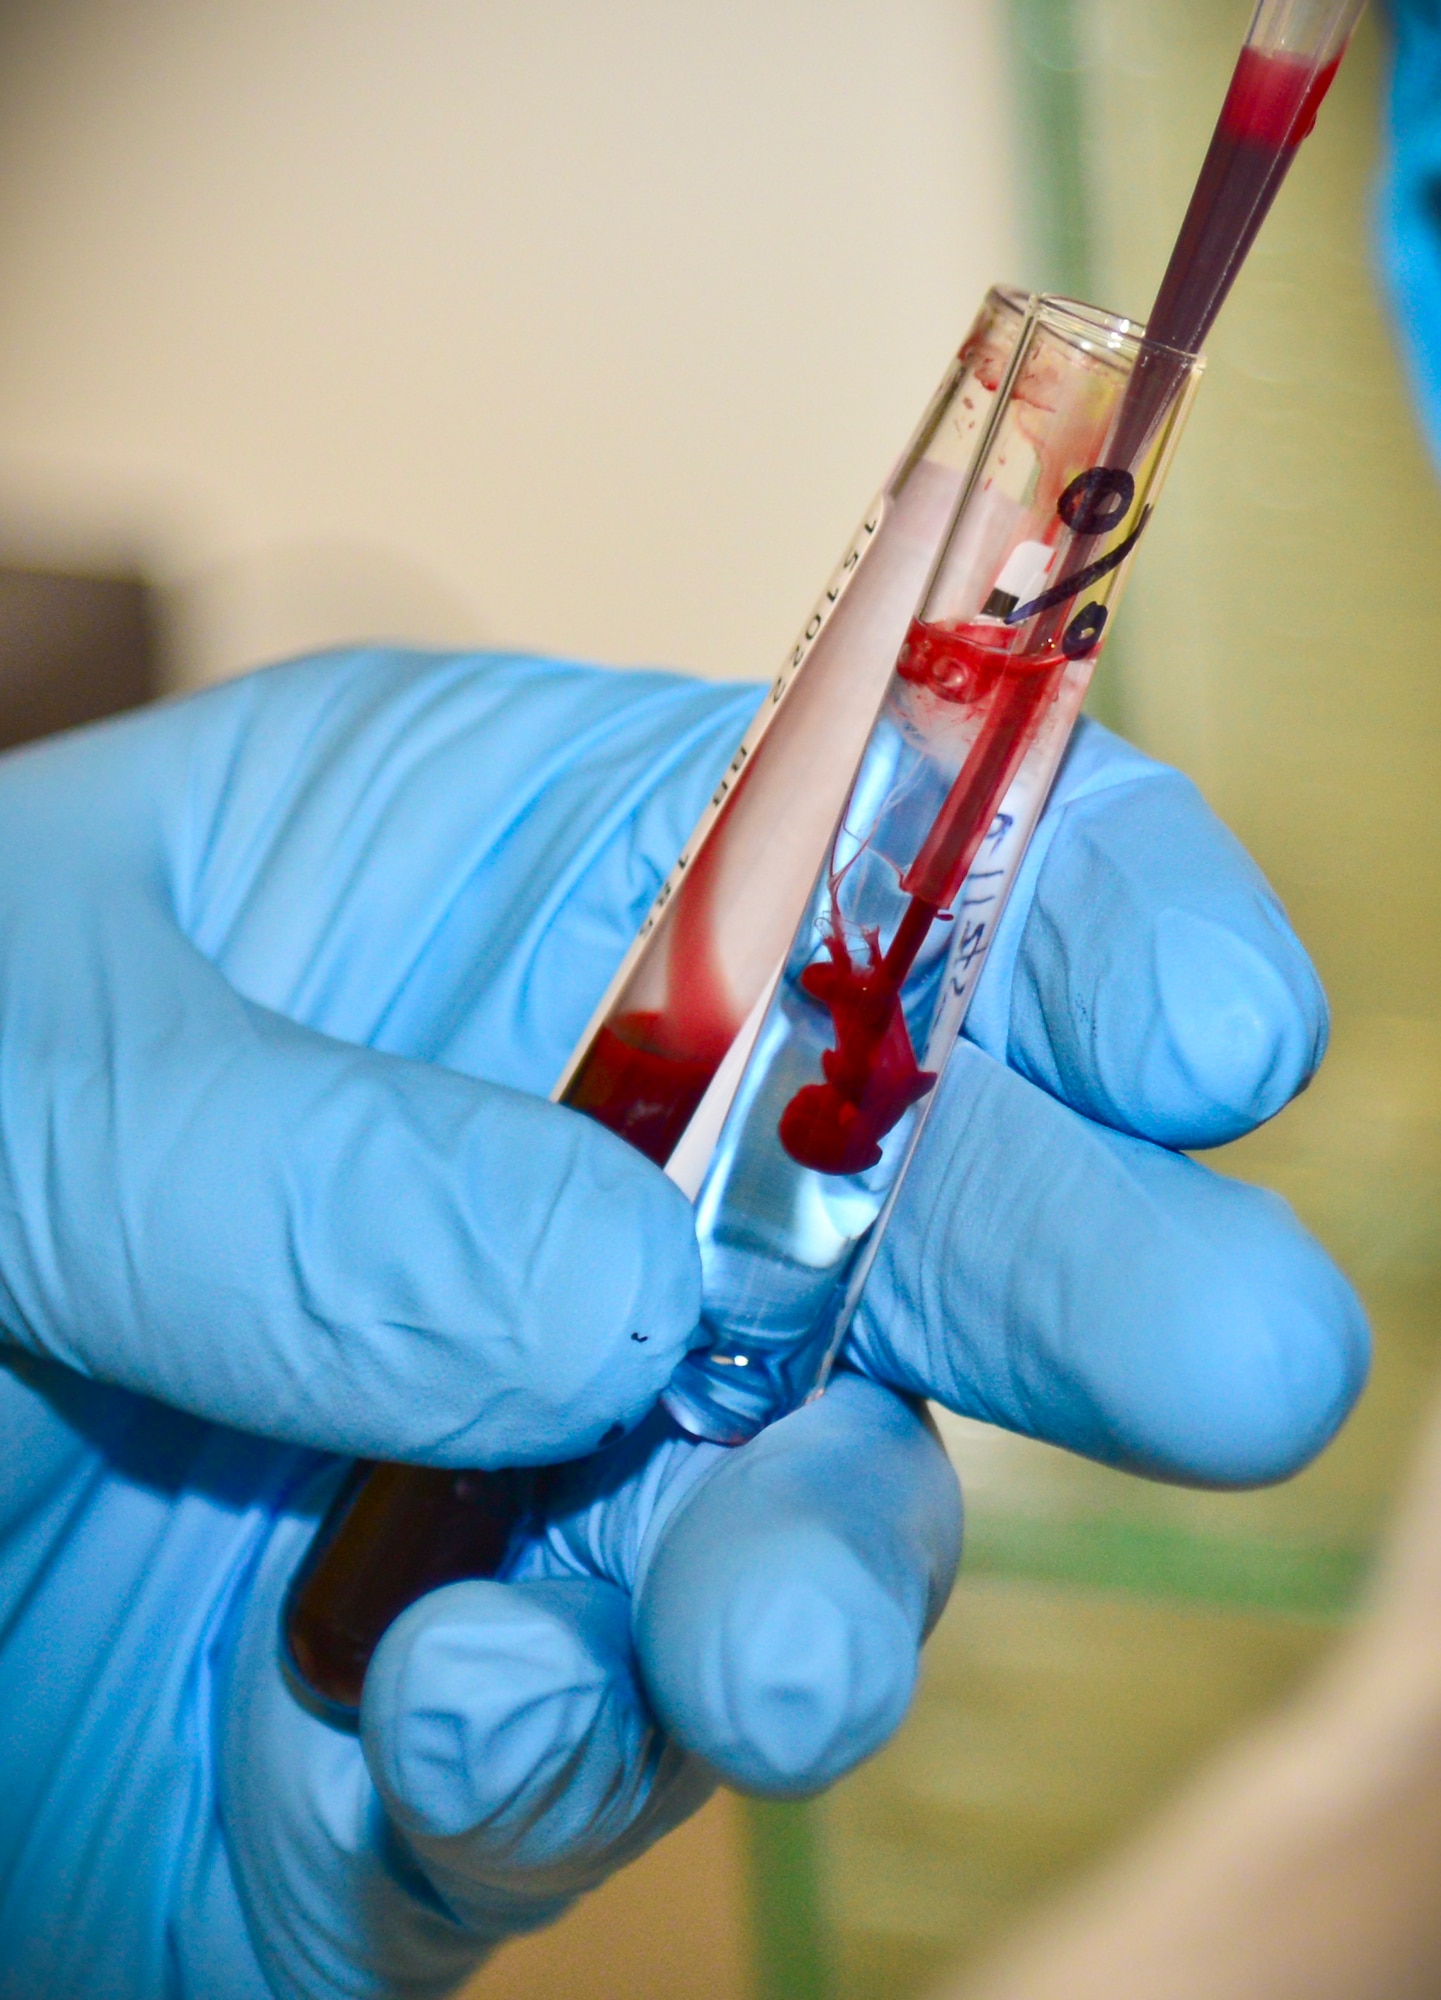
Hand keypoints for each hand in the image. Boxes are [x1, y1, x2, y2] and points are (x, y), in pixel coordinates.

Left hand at [0, 650, 1362, 1997]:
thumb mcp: (13, 1040)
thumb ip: (289, 1153)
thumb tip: (614, 1292)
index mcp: (526, 912)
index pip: (892, 872)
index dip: (1081, 922)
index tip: (1205, 1028)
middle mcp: (596, 1189)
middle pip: (935, 1210)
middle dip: (1097, 1273)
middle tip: (1247, 1355)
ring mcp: (555, 1469)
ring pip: (811, 1524)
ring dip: (824, 1582)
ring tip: (755, 1642)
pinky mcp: (453, 1724)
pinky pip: (577, 1752)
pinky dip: (549, 1741)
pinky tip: (445, 1708)